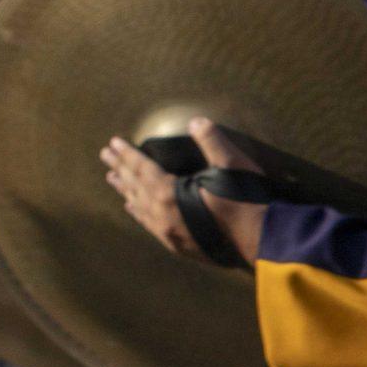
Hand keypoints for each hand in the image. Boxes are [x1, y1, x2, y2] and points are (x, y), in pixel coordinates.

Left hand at [101, 118, 264, 264]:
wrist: (261, 240)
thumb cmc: (246, 200)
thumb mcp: (232, 164)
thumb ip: (212, 141)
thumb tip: (196, 121)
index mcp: (169, 193)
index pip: (142, 168)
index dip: (127, 154)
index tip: (113, 143)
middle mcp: (161, 214)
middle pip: (134, 187)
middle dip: (120, 169)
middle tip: (105, 156)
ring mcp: (168, 232)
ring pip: (139, 207)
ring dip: (126, 191)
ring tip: (113, 179)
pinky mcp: (179, 245)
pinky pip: (149, 226)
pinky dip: (138, 214)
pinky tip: (133, 209)